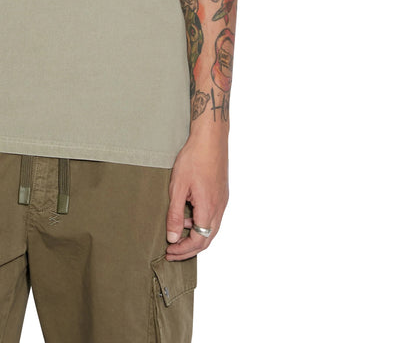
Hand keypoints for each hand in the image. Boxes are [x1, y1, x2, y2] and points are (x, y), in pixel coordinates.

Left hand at [165, 135, 228, 260]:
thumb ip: (175, 215)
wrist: (210, 139)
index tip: (170, 252)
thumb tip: (173, 238)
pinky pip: (213, 217)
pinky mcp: (222, 194)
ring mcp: (223, 201)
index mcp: (208, 209)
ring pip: (211, 229)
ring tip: (178, 234)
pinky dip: (201, 224)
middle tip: (172, 251)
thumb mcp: (178, 187)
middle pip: (206, 239)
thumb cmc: (193, 159)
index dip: (183, 250)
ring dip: (195, 237)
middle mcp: (219, 208)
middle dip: (189, 249)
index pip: (198, 241)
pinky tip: (189, 216)